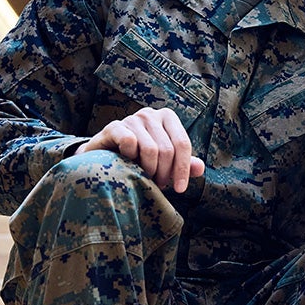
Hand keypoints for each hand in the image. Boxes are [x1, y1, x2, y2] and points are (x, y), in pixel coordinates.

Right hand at [75, 107, 204, 192]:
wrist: (103, 158)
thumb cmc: (139, 159)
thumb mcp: (164, 163)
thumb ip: (183, 164)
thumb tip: (200, 168)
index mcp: (168, 117)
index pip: (183, 144)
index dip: (183, 169)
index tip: (180, 190)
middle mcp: (150, 114)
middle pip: (167, 150)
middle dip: (164, 173)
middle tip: (158, 185)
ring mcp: (132, 119)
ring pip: (150, 149)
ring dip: (148, 170)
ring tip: (144, 177)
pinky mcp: (114, 126)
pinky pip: (129, 142)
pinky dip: (130, 158)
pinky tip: (126, 163)